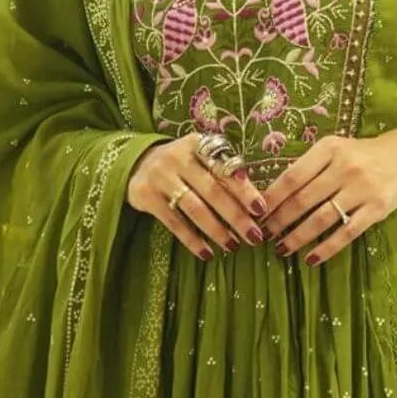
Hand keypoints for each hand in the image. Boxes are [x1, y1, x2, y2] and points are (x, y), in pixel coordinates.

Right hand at [127, 133, 270, 260]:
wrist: (136, 163)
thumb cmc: (181, 164)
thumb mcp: (199, 157)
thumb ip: (222, 170)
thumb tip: (255, 203)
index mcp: (197, 144)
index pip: (225, 168)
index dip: (244, 190)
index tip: (261, 209)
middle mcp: (177, 157)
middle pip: (212, 190)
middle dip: (235, 216)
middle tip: (253, 236)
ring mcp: (160, 176)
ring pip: (194, 208)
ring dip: (216, 230)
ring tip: (233, 246)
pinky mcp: (146, 196)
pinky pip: (174, 222)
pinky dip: (192, 240)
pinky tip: (206, 253)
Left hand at [261, 132, 396, 264]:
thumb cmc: (362, 154)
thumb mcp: (335, 149)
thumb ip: (309, 166)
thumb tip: (273, 195)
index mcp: (329, 149)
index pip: (292, 177)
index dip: (271, 198)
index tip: (255, 213)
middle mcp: (345, 167)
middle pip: (303, 200)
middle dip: (279, 221)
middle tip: (263, 235)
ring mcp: (362, 189)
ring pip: (321, 219)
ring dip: (297, 237)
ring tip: (281, 248)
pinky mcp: (377, 210)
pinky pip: (346, 233)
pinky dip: (326, 248)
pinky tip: (310, 259)